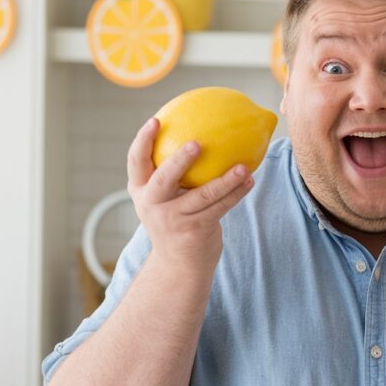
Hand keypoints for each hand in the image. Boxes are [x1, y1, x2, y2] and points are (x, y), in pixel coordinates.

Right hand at [126, 118, 254, 271]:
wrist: (178, 265)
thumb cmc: (176, 221)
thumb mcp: (165, 200)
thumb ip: (174, 175)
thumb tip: (202, 133)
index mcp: (141, 191)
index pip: (135, 162)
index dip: (142, 141)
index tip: (155, 120)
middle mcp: (152, 204)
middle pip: (164, 178)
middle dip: (179, 160)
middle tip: (196, 143)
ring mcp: (172, 219)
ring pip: (203, 194)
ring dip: (226, 179)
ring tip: (243, 167)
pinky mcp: (194, 231)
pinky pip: (220, 207)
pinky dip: (236, 193)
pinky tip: (250, 181)